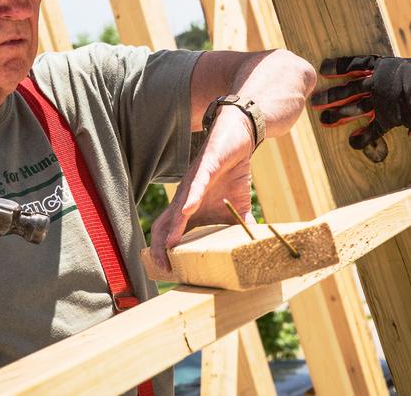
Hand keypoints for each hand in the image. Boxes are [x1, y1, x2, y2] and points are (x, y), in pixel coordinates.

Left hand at [150, 108, 254, 269]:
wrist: (239, 138)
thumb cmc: (233, 173)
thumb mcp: (238, 208)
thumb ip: (240, 227)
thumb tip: (250, 246)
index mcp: (192, 210)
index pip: (171, 234)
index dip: (165, 252)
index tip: (168, 272)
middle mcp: (186, 198)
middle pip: (165, 225)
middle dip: (160, 246)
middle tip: (162, 267)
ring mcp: (193, 184)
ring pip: (177, 209)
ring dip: (172, 228)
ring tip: (169, 246)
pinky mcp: (205, 169)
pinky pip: (195, 186)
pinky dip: (190, 199)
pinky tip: (187, 211)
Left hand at [308, 55, 410, 161]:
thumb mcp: (406, 66)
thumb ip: (392, 73)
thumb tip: (382, 73)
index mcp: (382, 67)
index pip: (354, 65)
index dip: (338, 67)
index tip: (323, 68)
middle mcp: (377, 83)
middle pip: (348, 89)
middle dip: (330, 95)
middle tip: (315, 100)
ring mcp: (381, 101)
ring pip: (354, 108)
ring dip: (338, 115)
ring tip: (323, 120)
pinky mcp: (388, 118)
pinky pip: (372, 130)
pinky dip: (362, 137)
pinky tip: (352, 142)